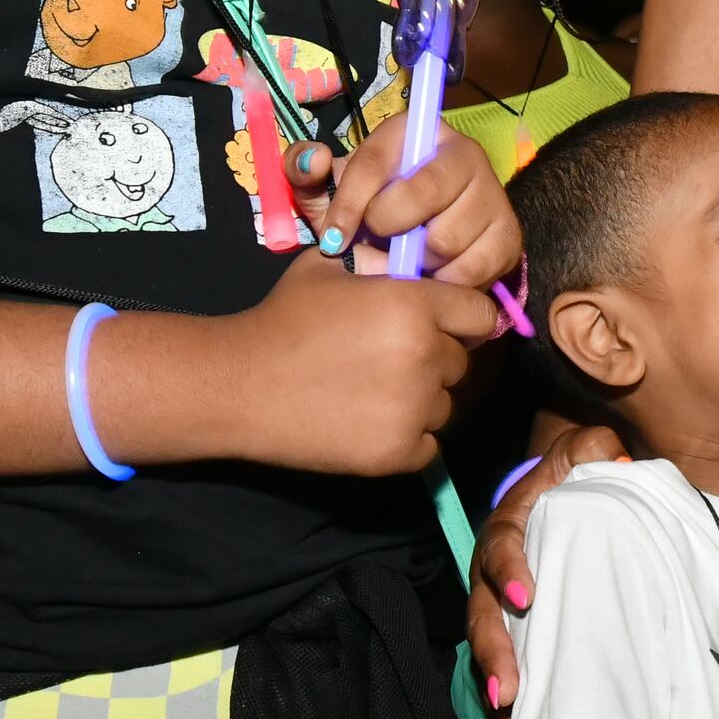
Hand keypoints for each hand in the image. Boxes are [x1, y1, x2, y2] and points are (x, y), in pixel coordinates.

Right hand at [153, 252, 494, 475]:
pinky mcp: (398, 453)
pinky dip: (405, 437)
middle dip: (432, 360)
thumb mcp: (327, 268)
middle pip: (460, 362)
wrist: (238, 385)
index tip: (440, 326)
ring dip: (419, 400)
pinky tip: (366, 422)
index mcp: (413, 305)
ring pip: (444, 405)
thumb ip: (379, 265)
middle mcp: (425, 356)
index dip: (460, 318)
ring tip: (370, 393)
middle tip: (387, 361)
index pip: (479, 314)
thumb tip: (411, 267)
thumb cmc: (282, 320)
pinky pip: (427, 444)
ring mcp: (414, 409)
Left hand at [294, 121, 521, 290]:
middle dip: (389, 229)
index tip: (334, 238)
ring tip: (405, 259)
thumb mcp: (329, 191)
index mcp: (416, 131)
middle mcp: (465, 152)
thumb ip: (304, 171)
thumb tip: (314, 159)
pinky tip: (430, 276)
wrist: (417, 246)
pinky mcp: (508, 235)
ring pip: (446, 237)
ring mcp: (492, 193)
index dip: (351, 203)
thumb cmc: (368, 211)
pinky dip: (443, 283)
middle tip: (377, 244)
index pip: (377, 161)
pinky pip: (472, 269)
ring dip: (416, 261)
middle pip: (424, 194)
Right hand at [469, 423, 629, 703]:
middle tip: (508, 690)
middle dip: (494, 654)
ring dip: (497, 689)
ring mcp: (499, 609)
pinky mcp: (515, 635)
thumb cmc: (570, 477)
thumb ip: (591, 449)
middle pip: (484, 616)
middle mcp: (493, 574)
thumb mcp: (580, 452)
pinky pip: (506, 672)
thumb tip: (613, 455)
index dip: (509, 570)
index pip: (502, 548)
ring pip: (489, 651)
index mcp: (508, 528)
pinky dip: (509, 711)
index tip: (527, 595)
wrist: (559, 494)